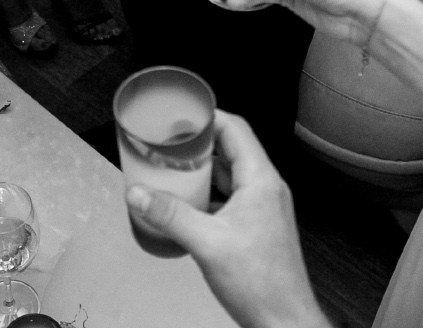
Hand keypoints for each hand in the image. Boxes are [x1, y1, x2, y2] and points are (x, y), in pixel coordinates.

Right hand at [125, 112, 330, 327]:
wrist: (284, 321)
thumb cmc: (262, 285)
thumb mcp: (207, 244)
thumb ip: (170, 215)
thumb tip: (139, 194)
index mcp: (261, 181)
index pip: (235, 129)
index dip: (206, 117)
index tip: (179, 116)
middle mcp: (266, 189)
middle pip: (231, 149)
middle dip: (197, 144)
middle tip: (168, 144)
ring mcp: (264, 208)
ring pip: (230, 175)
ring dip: (202, 170)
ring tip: (172, 170)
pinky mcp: (257, 226)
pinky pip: (231, 197)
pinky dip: (209, 194)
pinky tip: (187, 205)